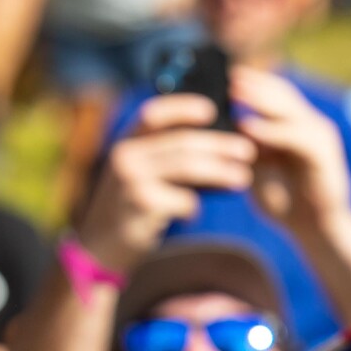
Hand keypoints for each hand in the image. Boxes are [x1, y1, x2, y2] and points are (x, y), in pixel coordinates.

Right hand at [73, 94, 256, 276]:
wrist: (102, 243)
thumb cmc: (133, 205)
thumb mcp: (142, 172)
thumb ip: (166, 156)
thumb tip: (217, 145)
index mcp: (128, 140)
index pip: (155, 113)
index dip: (183, 107)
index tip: (212, 110)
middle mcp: (127, 154)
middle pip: (182, 143)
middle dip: (219, 145)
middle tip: (247, 150)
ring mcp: (131, 179)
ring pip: (186, 167)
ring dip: (220, 172)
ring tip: (244, 177)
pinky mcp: (140, 205)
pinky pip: (181, 200)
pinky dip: (194, 206)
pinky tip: (197, 212)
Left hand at [233, 66, 350, 235]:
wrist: (316, 230)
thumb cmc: (286, 201)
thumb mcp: (258, 167)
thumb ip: (246, 145)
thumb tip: (218, 123)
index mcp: (297, 125)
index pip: (276, 92)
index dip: (252, 80)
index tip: (222, 72)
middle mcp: (311, 125)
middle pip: (282, 92)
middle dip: (254, 82)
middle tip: (227, 74)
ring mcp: (320, 137)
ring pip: (289, 108)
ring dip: (260, 98)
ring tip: (234, 91)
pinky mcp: (324, 155)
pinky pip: (295, 135)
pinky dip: (270, 130)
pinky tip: (247, 126)